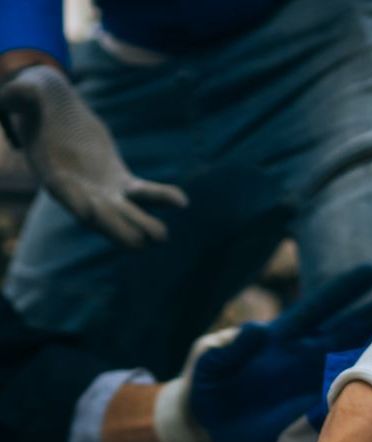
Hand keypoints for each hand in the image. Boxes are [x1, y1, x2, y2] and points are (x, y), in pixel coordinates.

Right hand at [0, 65, 186, 246]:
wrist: (56, 107)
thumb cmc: (35, 99)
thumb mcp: (26, 93)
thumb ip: (20, 97)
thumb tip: (14, 96)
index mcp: (51, 173)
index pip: (62, 192)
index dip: (74, 202)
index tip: (87, 214)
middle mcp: (78, 190)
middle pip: (98, 215)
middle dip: (117, 229)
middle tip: (139, 245)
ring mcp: (101, 190)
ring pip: (124, 213)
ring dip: (143, 225)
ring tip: (162, 237)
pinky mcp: (120, 183)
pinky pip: (143, 194)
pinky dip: (161, 198)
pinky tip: (182, 202)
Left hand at [152, 263, 371, 441]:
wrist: (204, 430)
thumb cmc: (204, 387)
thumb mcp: (209, 361)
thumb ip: (230, 347)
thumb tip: (257, 330)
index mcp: (282, 338)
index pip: (320, 307)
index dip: (346, 289)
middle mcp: (304, 358)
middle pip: (350, 333)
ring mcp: (311, 386)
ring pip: (355, 367)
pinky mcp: (311, 414)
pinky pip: (345, 404)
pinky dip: (367, 399)